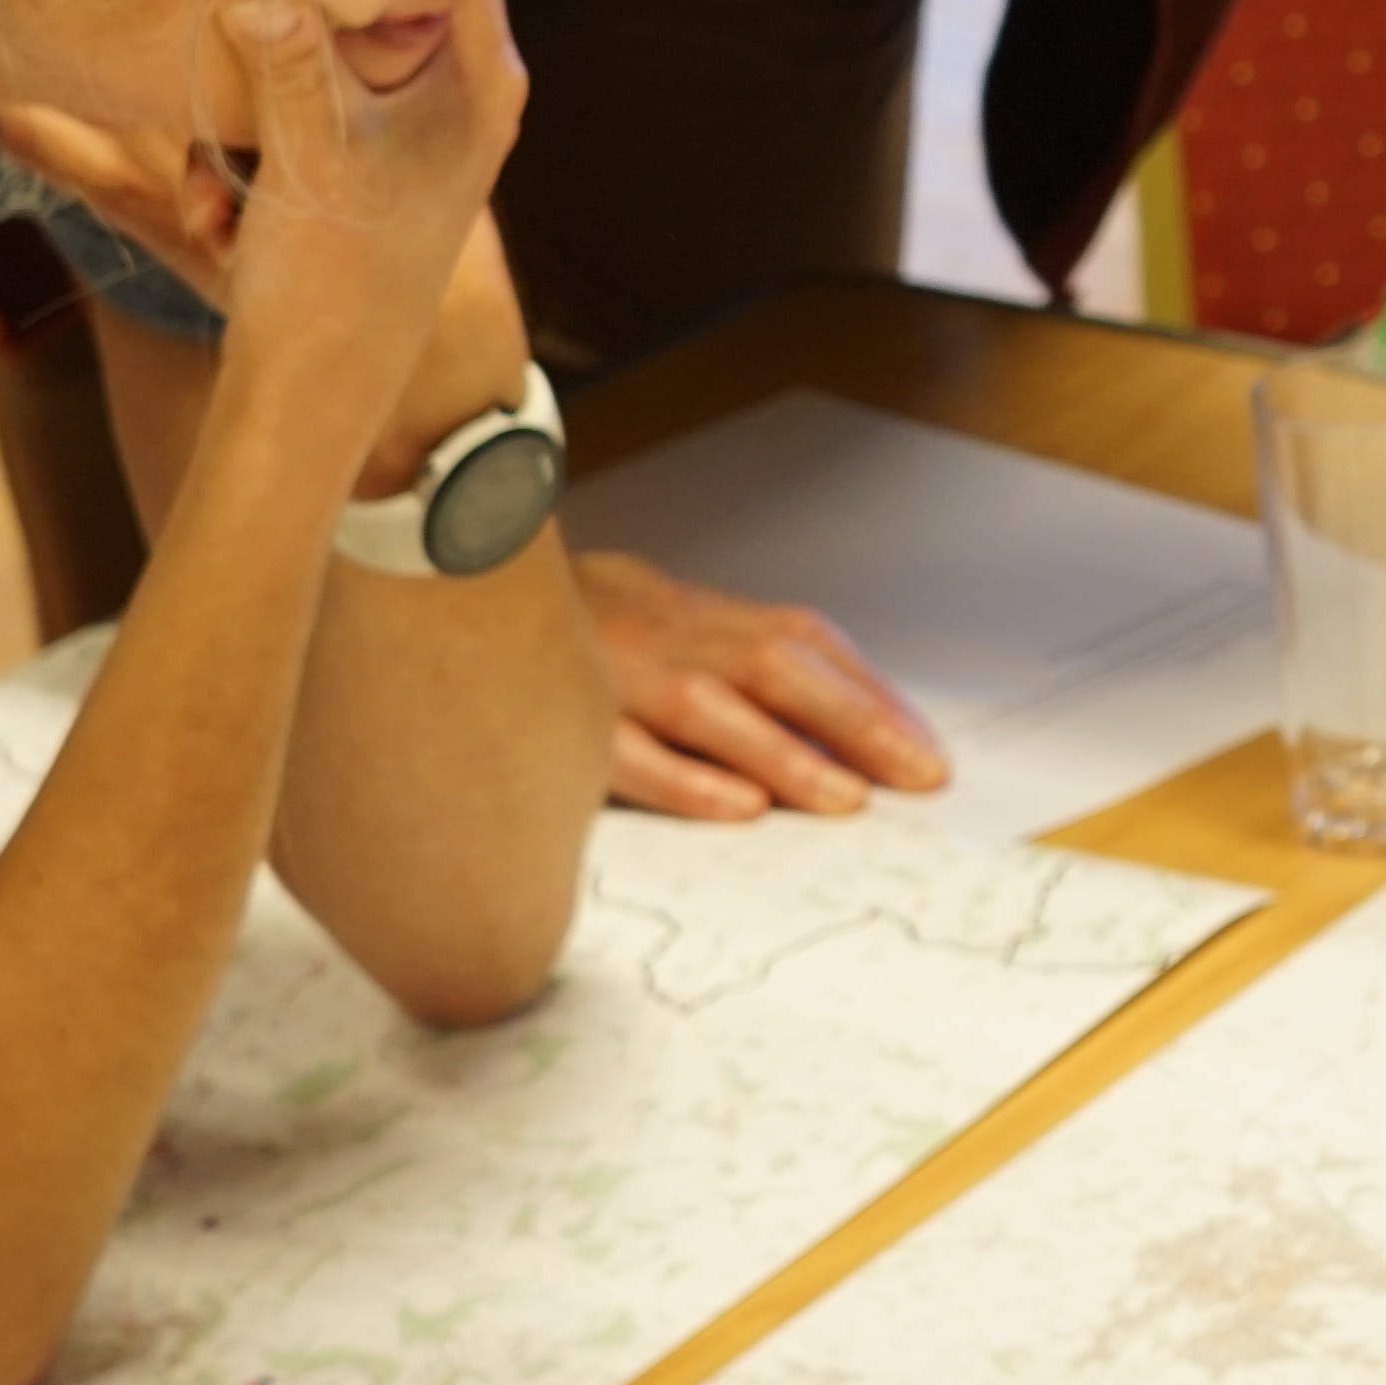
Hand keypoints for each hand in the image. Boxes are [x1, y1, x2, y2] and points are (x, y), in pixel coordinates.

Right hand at [0, 0, 518, 465]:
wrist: (312, 394)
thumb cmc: (335, 280)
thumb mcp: (309, 154)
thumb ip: (290, 59)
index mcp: (481, 73)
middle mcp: (457, 87)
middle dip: (278, 33)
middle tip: (225, 59)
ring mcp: (405, 123)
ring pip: (306, 56)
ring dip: (243, 115)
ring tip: (223, 189)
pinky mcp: (353, 157)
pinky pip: (288, 113)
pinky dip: (244, 159)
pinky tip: (224, 221)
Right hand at [571, 548, 950, 820]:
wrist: (459, 576)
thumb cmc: (584, 624)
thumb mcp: (668, 621)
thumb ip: (743, 658)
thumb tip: (845, 716)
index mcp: (698, 614)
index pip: (804, 644)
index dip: (871, 693)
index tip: (927, 750)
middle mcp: (666, 635)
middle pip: (776, 668)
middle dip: (857, 722)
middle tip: (918, 775)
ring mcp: (613, 673)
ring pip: (710, 709)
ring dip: (784, 754)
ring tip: (847, 801)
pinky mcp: (562, 716)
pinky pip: (624, 752)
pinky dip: (684, 779)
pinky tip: (737, 808)